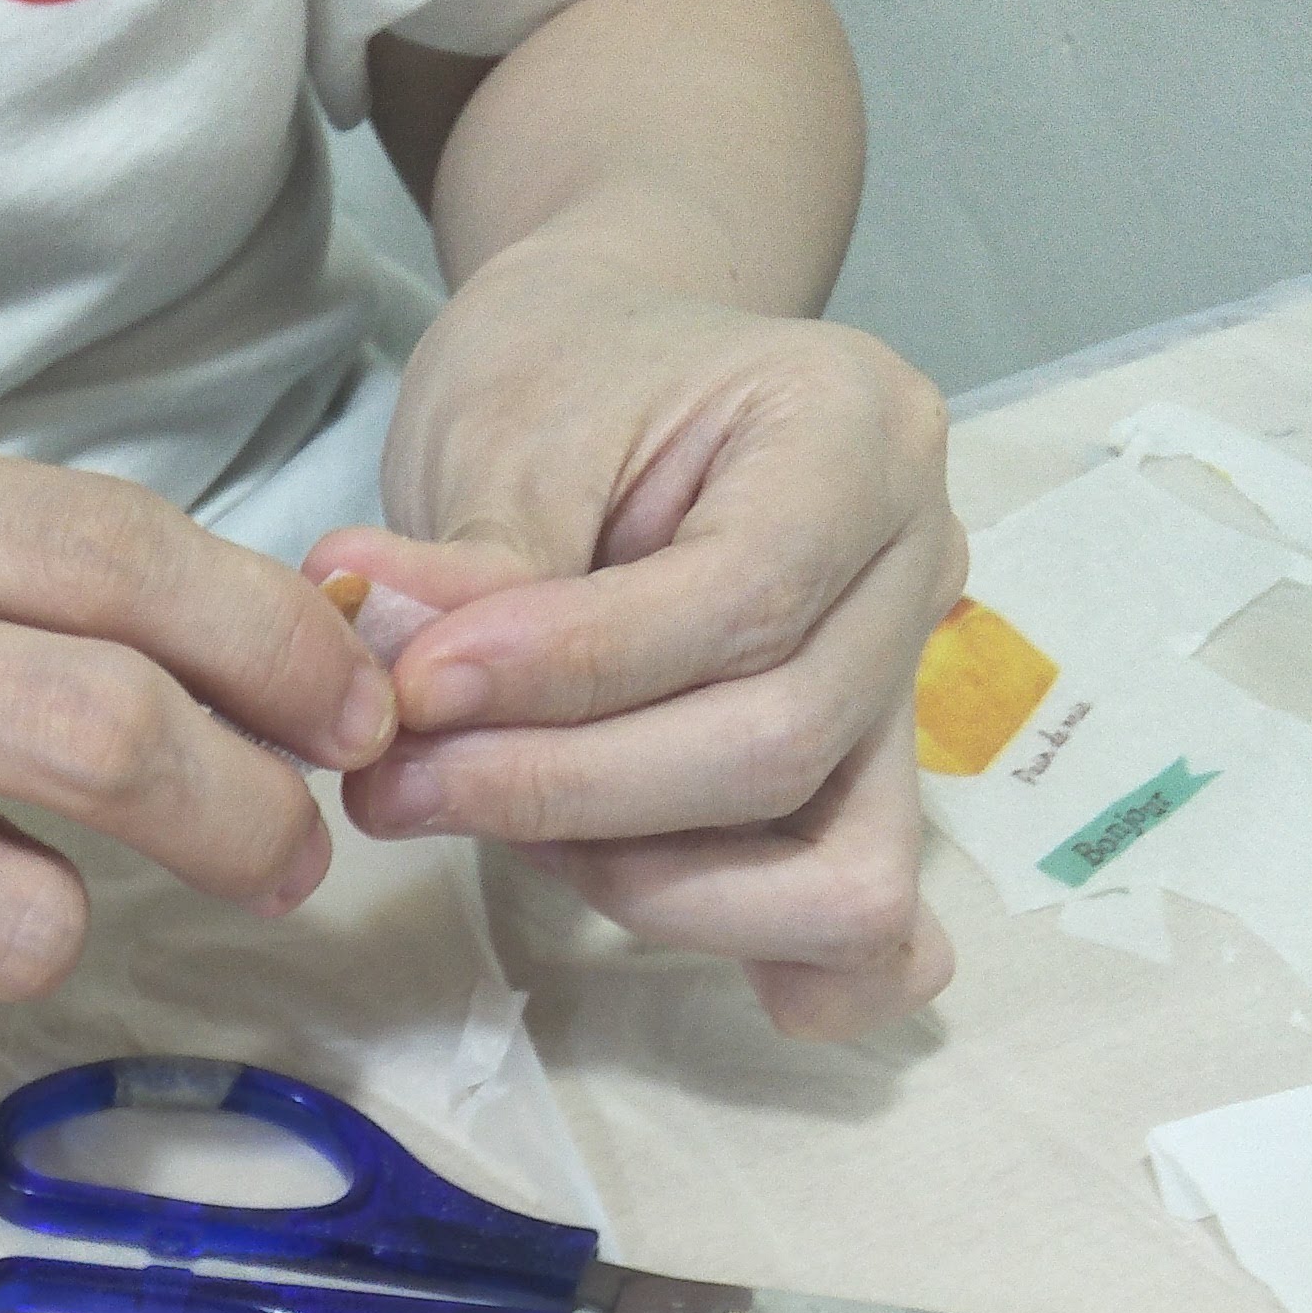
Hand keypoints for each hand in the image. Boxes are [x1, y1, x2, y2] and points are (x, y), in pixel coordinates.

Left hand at [313, 257, 967, 1040]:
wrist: (610, 367)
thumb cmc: (567, 375)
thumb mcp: (503, 427)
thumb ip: (477, 576)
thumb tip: (403, 697)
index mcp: (860, 436)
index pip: (743, 602)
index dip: (569, 674)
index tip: (414, 692)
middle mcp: (915, 569)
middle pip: (778, 747)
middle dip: (568, 792)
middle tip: (396, 782)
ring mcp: (900, 691)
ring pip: (823, 867)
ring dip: (632, 877)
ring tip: (476, 809)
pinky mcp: (854, 784)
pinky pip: (851, 921)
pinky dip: (754, 946)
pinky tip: (635, 909)